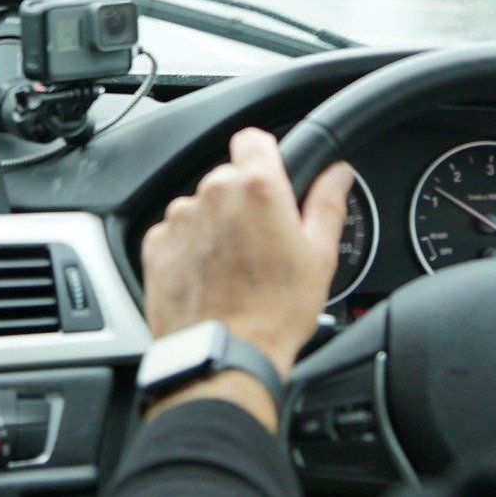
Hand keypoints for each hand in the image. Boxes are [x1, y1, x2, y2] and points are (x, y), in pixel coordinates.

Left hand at [140, 127, 353, 426]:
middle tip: (261, 241)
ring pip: (201, 206)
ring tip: (233, 267)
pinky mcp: (157, 245)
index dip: (264, 156)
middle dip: (243, 201)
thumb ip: (328, 203)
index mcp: (258, 188)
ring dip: (215, 225)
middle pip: (228, 177)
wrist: (224, 357)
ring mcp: (181, 219)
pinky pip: (175, 234)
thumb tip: (338, 173)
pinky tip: (209, 277)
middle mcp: (214, 194)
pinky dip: (190, 249)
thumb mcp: (319, 256)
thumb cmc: (275, 314)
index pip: (253, 139)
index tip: (271, 175)